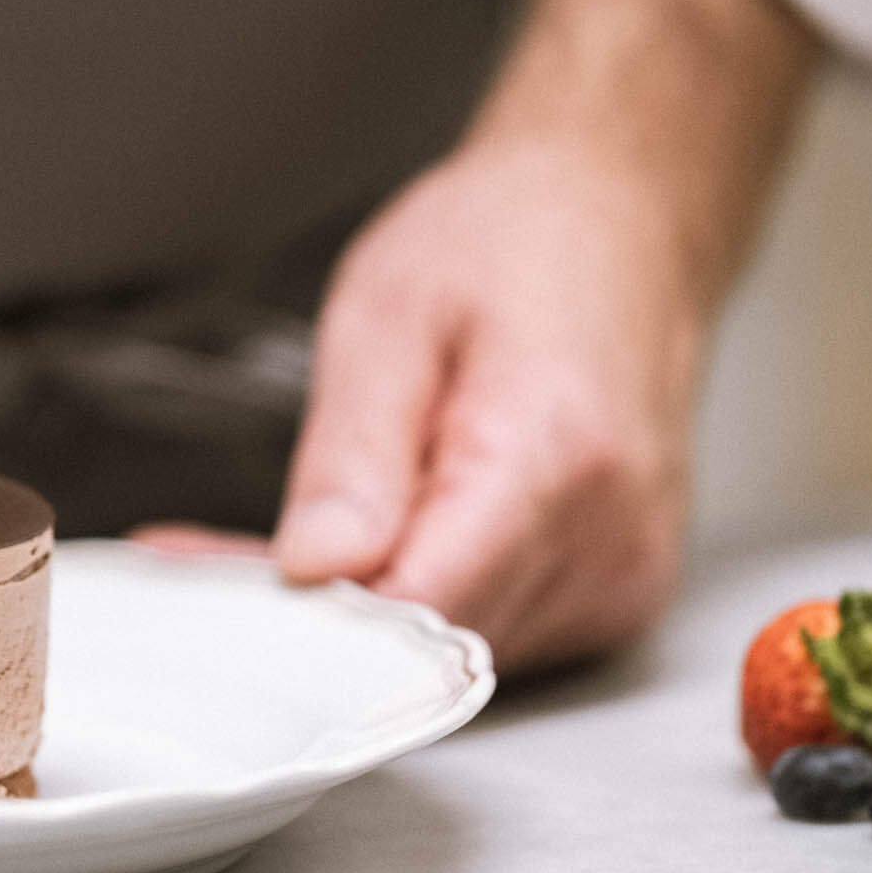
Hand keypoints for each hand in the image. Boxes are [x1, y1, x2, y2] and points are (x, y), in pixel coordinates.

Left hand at [272, 0, 813, 671]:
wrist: (627, 218)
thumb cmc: (515, 241)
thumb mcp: (389, 311)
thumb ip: (351, 454)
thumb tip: (315, 569)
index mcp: (553, 457)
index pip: (419, 611)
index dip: (318, 626)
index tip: (243, 603)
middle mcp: (609, 537)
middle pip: (432, 644)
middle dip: (329, 613)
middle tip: (248, 547)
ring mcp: (625, 576)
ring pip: (459, 654)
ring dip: (381, 609)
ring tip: (350, 512)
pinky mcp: (621, 597)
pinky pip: (499, 636)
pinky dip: (435, 598)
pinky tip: (413, 528)